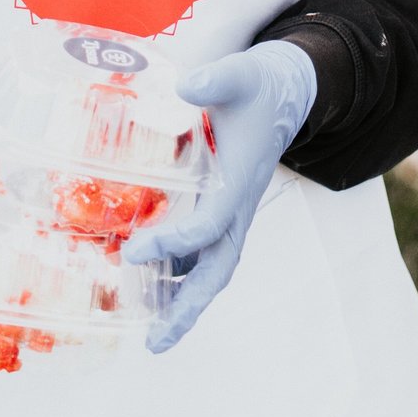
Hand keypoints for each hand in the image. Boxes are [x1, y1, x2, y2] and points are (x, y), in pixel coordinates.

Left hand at [122, 41, 316, 353]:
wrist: (283, 91)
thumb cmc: (258, 86)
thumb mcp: (241, 74)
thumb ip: (216, 78)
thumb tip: (185, 86)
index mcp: (240, 182)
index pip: (209, 225)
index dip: (174, 243)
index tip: (134, 249)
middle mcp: (237, 207)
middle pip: (216, 270)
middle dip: (188, 308)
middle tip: (155, 342)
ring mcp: (231, 212)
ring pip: (209, 269)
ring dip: (181, 302)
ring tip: (148, 334)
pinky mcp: (222, 209)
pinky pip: (201, 254)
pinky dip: (178, 276)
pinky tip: (148, 285)